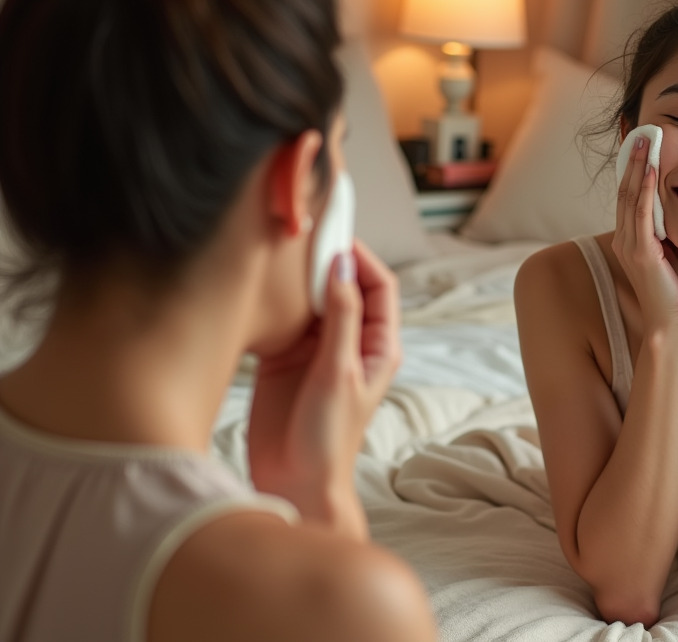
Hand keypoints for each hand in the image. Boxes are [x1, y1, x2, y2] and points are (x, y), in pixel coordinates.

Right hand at [247, 239, 400, 536]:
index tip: (334, 230)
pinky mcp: (286, 357)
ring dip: (300, 276)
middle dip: (328, 257)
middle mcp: (351, 341)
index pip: (379, 284)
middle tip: (302, 231)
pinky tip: (262, 285)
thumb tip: (341, 266)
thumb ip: (340, 320)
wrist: (296, 483)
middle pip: (345, 284)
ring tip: (280, 251)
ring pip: (314, 297)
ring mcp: (318, 347)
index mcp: (379, 344)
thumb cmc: (330, 438)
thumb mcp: (339, 373)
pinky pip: (285, 316)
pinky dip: (277, 299)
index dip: (361, 255)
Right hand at [611, 134, 677, 327]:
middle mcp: (625, 239)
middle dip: (633, 161)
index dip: (634, 170)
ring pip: (630, 196)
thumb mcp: (668, 256)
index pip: (629, 197)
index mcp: (630, 239)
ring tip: (646, 141)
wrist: (667, 325)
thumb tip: (677, 212)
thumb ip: (666, 234)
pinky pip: (642, 213)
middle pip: (625, 191)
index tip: (644, 146)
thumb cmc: (672, 294)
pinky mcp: (641, 252)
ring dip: (638, 167)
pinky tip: (651, 170)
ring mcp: (630, 245)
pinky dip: (645, 188)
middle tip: (642, 133)